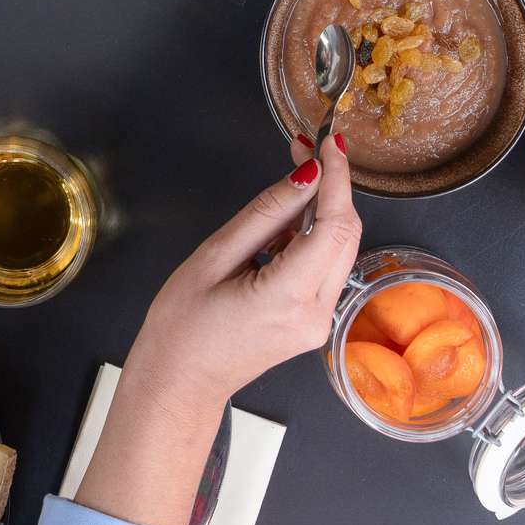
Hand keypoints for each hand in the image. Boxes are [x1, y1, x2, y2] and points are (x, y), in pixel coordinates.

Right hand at [130, 134, 361, 408]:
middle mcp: (317, 314)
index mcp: (290, 298)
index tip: (328, 142)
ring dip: (321, 211)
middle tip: (304, 151)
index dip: (337, 178)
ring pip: (339, 250)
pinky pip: (325, 268)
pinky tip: (280, 227)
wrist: (179, 382)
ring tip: (288, 184)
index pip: (334, 225)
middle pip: (346, 235)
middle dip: (331, 187)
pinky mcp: (314, 322)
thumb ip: (266, 213)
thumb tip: (306, 174)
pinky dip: (312, 238)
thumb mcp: (216, 256)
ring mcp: (319, 323)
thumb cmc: (182, 326)